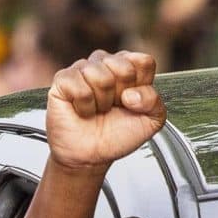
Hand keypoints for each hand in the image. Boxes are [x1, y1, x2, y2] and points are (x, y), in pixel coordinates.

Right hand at [45, 50, 165, 173]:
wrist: (91, 156)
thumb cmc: (117, 135)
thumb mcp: (150, 121)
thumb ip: (154, 101)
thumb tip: (131, 93)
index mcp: (128, 67)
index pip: (143, 61)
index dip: (141, 86)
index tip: (133, 102)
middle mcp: (105, 63)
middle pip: (124, 68)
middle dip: (122, 95)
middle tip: (114, 107)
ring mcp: (83, 69)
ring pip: (102, 77)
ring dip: (103, 102)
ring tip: (98, 109)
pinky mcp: (63, 79)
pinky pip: (81, 88)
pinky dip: (85, 107)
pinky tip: (83, 110)